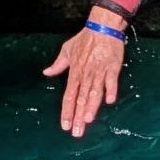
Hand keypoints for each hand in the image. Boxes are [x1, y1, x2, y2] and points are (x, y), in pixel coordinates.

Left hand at [42, 12, 126, 138]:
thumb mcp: (67, 50)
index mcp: (75, 73)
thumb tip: (46, 73)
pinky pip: (111, 81)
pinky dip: (110, 90)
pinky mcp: (112, 67)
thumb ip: (58, 65)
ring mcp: (99, 72)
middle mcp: (86, 75)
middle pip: (80, 99)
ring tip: (87, 120)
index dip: (66, 112)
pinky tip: (110, 101)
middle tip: (77, 132)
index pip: (68, 96)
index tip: (65, 125)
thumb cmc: (85, 39)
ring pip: (94, 93)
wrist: (102, 27)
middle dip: (78, 117)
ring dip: (91, 107)